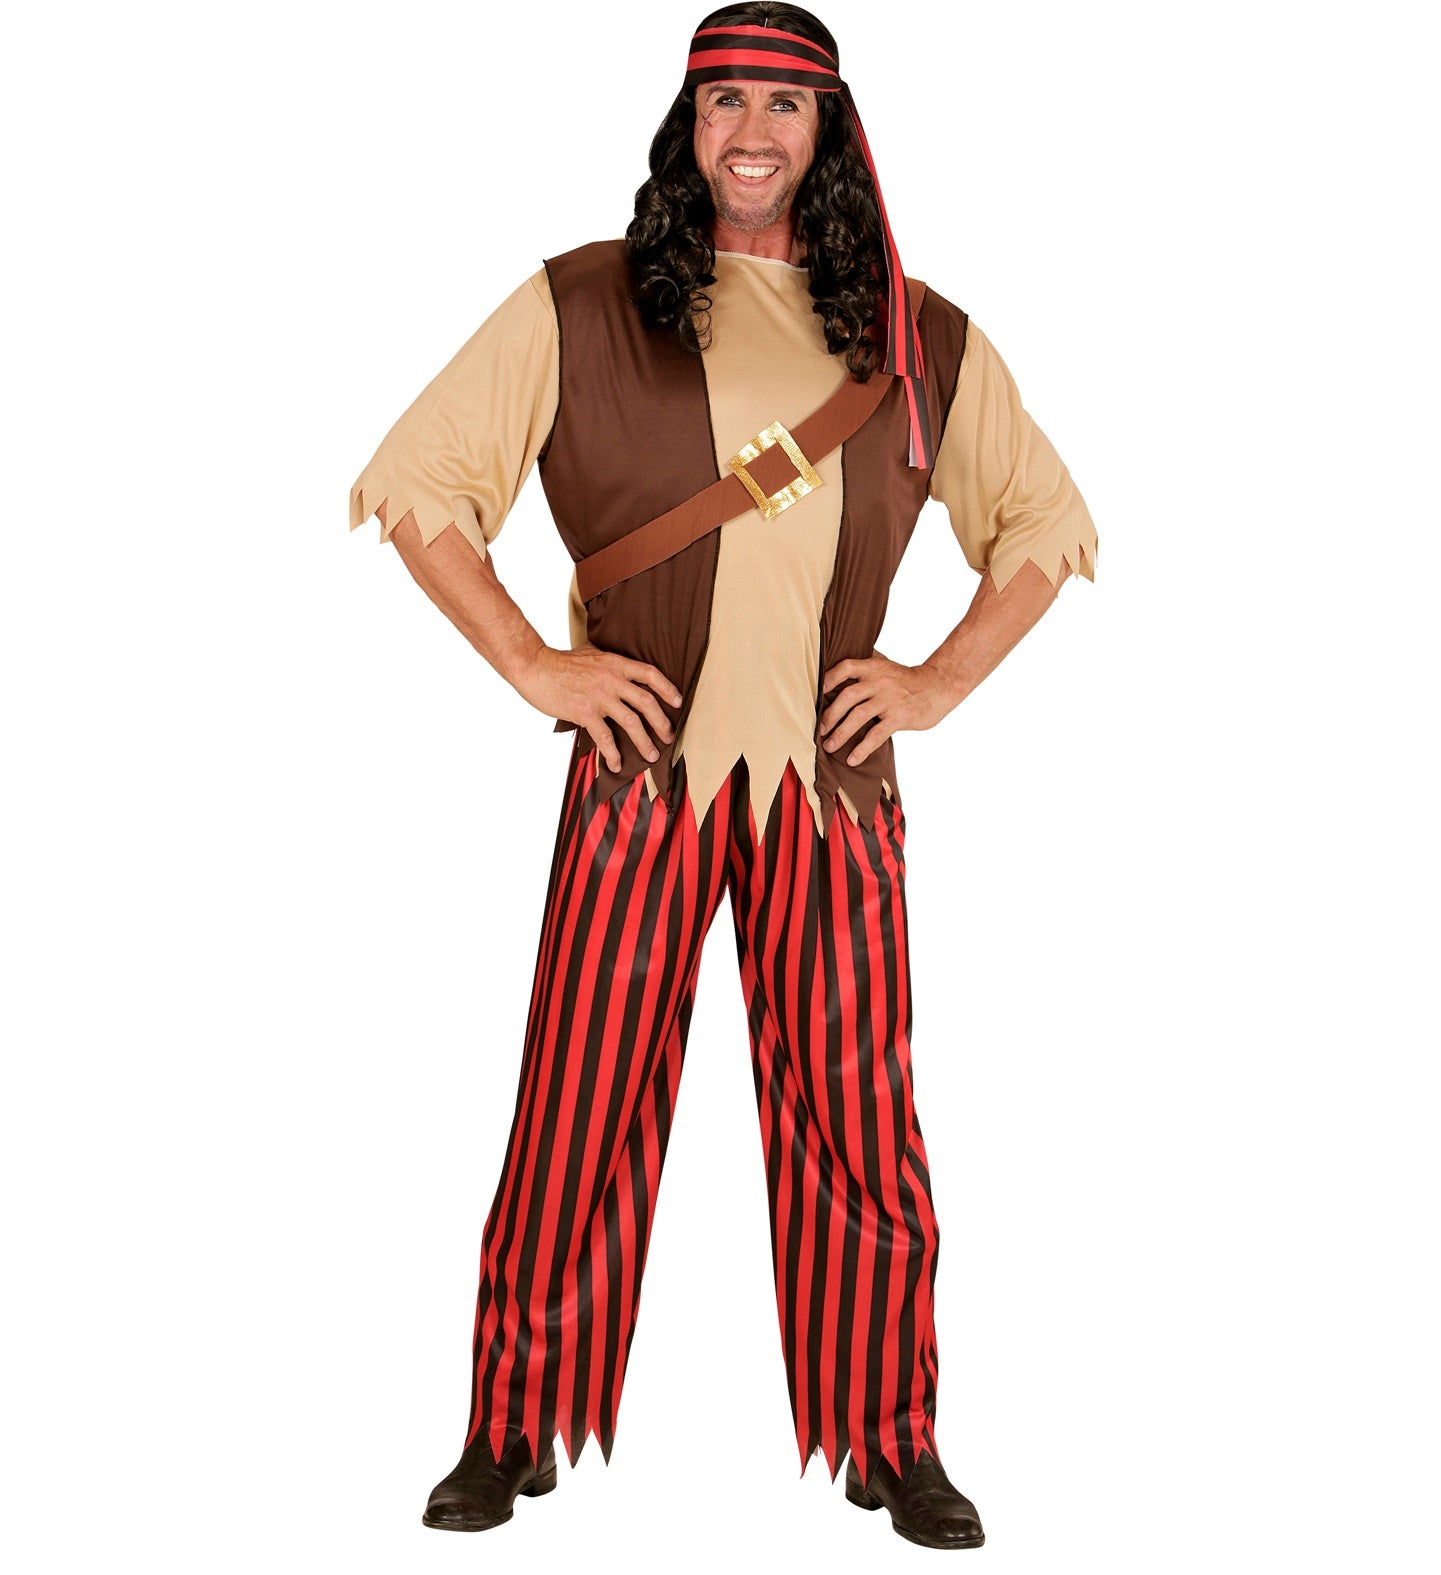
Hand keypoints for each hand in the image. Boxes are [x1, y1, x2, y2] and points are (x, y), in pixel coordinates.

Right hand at [513, 643, 682, 773]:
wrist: (535, 667)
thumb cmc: (561, 662)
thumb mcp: (591, 653)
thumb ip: (608, 661)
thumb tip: (620, 667)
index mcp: (615, 663)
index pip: (650, 674)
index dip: (667, 688)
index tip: (678, 702)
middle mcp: (611, 679)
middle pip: (646, 702)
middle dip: (662, 722)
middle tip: (668, 736)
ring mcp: (599, 696)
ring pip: (631, 722)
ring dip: (644, 742)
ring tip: (651, 755)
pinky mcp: (584, 712)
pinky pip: (605, 737)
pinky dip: (612, 753)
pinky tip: (616, 764)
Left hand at [819, 649, 958, 766]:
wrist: (938, 686)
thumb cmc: (907, 680)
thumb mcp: (886, 666)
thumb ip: (866, 666)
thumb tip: (836, 668)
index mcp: (874, 667)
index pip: (846, 667)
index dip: (829, 678)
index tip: (816, 693)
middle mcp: (880, 681)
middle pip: (847, 696)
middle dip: (830, 715)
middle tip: (819, 730)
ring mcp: (890, 699)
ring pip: (858, 716)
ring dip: (841, 733)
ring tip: (830, 746)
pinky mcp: (900, 717)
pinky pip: (876, 734)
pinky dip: (862, 749)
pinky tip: (853, 759)